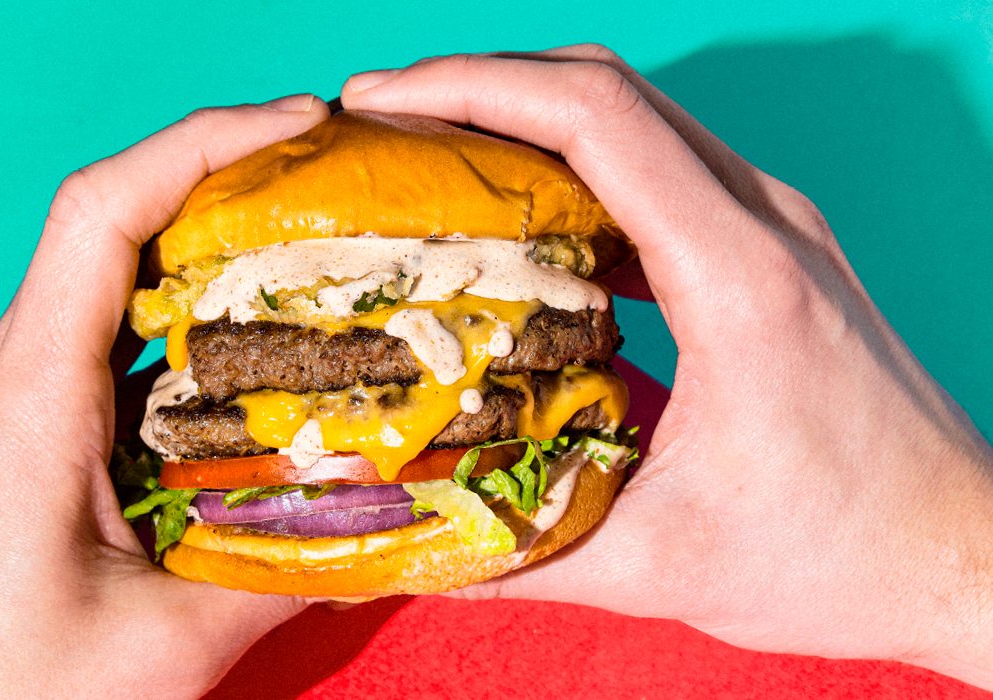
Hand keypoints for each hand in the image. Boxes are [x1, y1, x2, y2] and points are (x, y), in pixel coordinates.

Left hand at [0, 95, 329, 696]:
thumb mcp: (161, 649)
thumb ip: (281, 576)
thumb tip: (388, 528)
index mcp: (28, 404)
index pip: (100, 217)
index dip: (199, 146)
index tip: (298, 126)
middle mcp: (9, 379)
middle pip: (111, 225)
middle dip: (221, 177)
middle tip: (329, 180)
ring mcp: (12, 403)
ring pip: (109, 279)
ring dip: (205, 245)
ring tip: (307, 246)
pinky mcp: (27, 434)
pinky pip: (106, 340)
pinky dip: (184, 316)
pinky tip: (249, 347)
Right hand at [342, 45, 992, 687]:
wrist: (961, 551)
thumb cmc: (840, 554)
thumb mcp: (662, 565)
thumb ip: (520, 556)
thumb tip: (407, 544)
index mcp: (737, 279)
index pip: (593, 118)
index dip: (472, 88)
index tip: (380, 102)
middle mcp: (765, 225)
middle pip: (608, 90)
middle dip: (481, 86)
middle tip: (385, 124)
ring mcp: (778, 229)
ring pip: (638, 119)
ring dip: (531, 117)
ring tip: (437, 156)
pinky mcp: (777, 253)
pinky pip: (664, 170)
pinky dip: (580, 167)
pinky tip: (527, 218)